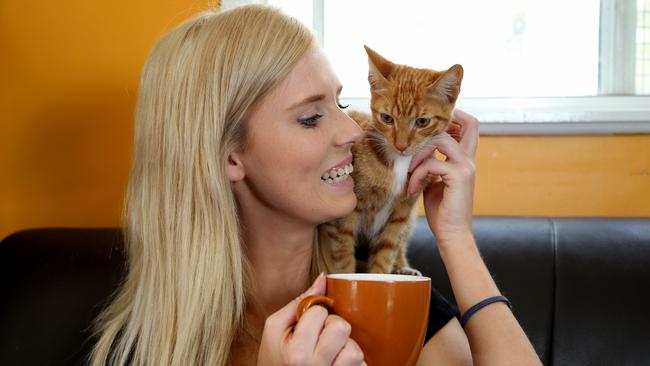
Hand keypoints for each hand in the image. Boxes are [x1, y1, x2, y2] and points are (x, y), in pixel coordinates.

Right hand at [257, 274, 365, 365]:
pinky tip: (337, 363)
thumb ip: (298, 302)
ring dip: (345, 345)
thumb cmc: (274, 357)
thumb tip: (324, 278)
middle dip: (332, 325)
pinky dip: (352, 363)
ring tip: (331, 350)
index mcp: (296, 353)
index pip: (319, 312)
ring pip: (355, 350)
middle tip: (321, 334)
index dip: (314, 313)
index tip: (306, 324)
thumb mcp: (275, 328)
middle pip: (342, 328)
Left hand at [406, 109, 478, 244]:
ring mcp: (466, 166)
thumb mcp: (434, 181)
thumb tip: (415, 150)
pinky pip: (432, 163)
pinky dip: (417, 174)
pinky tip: (413, 189)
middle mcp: (469, 159)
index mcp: (465, 159)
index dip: (454, 118)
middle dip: (440, 125)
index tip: (430, 129)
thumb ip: (431, 163)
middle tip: (416, 142)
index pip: (470, 125)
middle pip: (468, 123)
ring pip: (441, 140)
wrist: (452, 234)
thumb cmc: (442, 210)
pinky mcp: (459, 176)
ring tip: (409, 172)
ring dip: (419, 153)